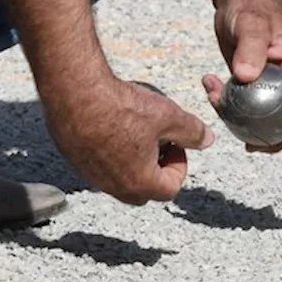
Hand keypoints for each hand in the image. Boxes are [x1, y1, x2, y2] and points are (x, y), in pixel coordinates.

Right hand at [44, 77, 215, 204]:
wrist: (75, 92)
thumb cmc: (121, 106)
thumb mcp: (168, 116)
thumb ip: (191, 131)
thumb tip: (207, 139)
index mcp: (140, 183)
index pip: (171, 188)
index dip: (180, 165)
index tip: (176, 142)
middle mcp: (114, 186)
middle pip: (144, 190)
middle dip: (156, 168)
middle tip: (157, 141)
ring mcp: (91, 175)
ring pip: (119, 178)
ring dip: (132, 161)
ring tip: (134, 129)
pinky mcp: (74, 160)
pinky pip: (97, 165)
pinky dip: (109, 152)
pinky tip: (110, 124)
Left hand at [202, 0, 281, 152]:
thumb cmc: (249, 4)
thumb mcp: (251, 22)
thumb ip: (251, 47)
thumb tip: (246, 77)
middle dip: (275, 135)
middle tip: (253, 145)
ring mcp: (269, 80)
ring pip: (264, 114)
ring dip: (243, 122)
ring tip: (219, 111)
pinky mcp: (249, 81)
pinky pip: (243, 102)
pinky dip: (226, 102)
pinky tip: (209, 87)